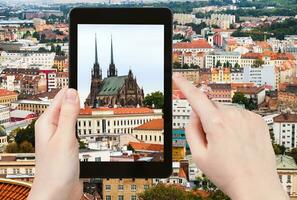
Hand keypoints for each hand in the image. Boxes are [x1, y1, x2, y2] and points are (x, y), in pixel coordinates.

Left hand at [28, 88, 82, 199]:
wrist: (57, 193)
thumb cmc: (56, 170)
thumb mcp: (65, 138)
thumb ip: (69, 114)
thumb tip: (72, 92)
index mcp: (47, 122)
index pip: (61, 97)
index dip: (72, 88)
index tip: (83, 78)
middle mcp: (52, 127)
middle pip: (65, 105)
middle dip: (76, 97)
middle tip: (89, 86)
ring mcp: (60, 136)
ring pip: (71, 116)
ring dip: (79, 108)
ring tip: (88, 99)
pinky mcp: (67, 144)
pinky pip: (74, 127)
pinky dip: (81, 121)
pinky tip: (85, 120)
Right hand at [173, 74, 287, 199]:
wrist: (256, 185)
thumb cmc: (227, 173)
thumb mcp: (198, 155)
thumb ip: (191, 129)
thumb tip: (194, 114)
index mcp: (216, 124)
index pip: (196, 97)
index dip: (184, 85)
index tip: (177, 76)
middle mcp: (233, 115)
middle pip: (210, 107)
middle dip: (206, 118)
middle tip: (211, 140)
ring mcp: (247, 117)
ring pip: (225, 111)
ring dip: (221, 121)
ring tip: (228, 143)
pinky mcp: (257, 120)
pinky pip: (238, 115)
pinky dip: (234, 123)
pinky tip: (238, 140)